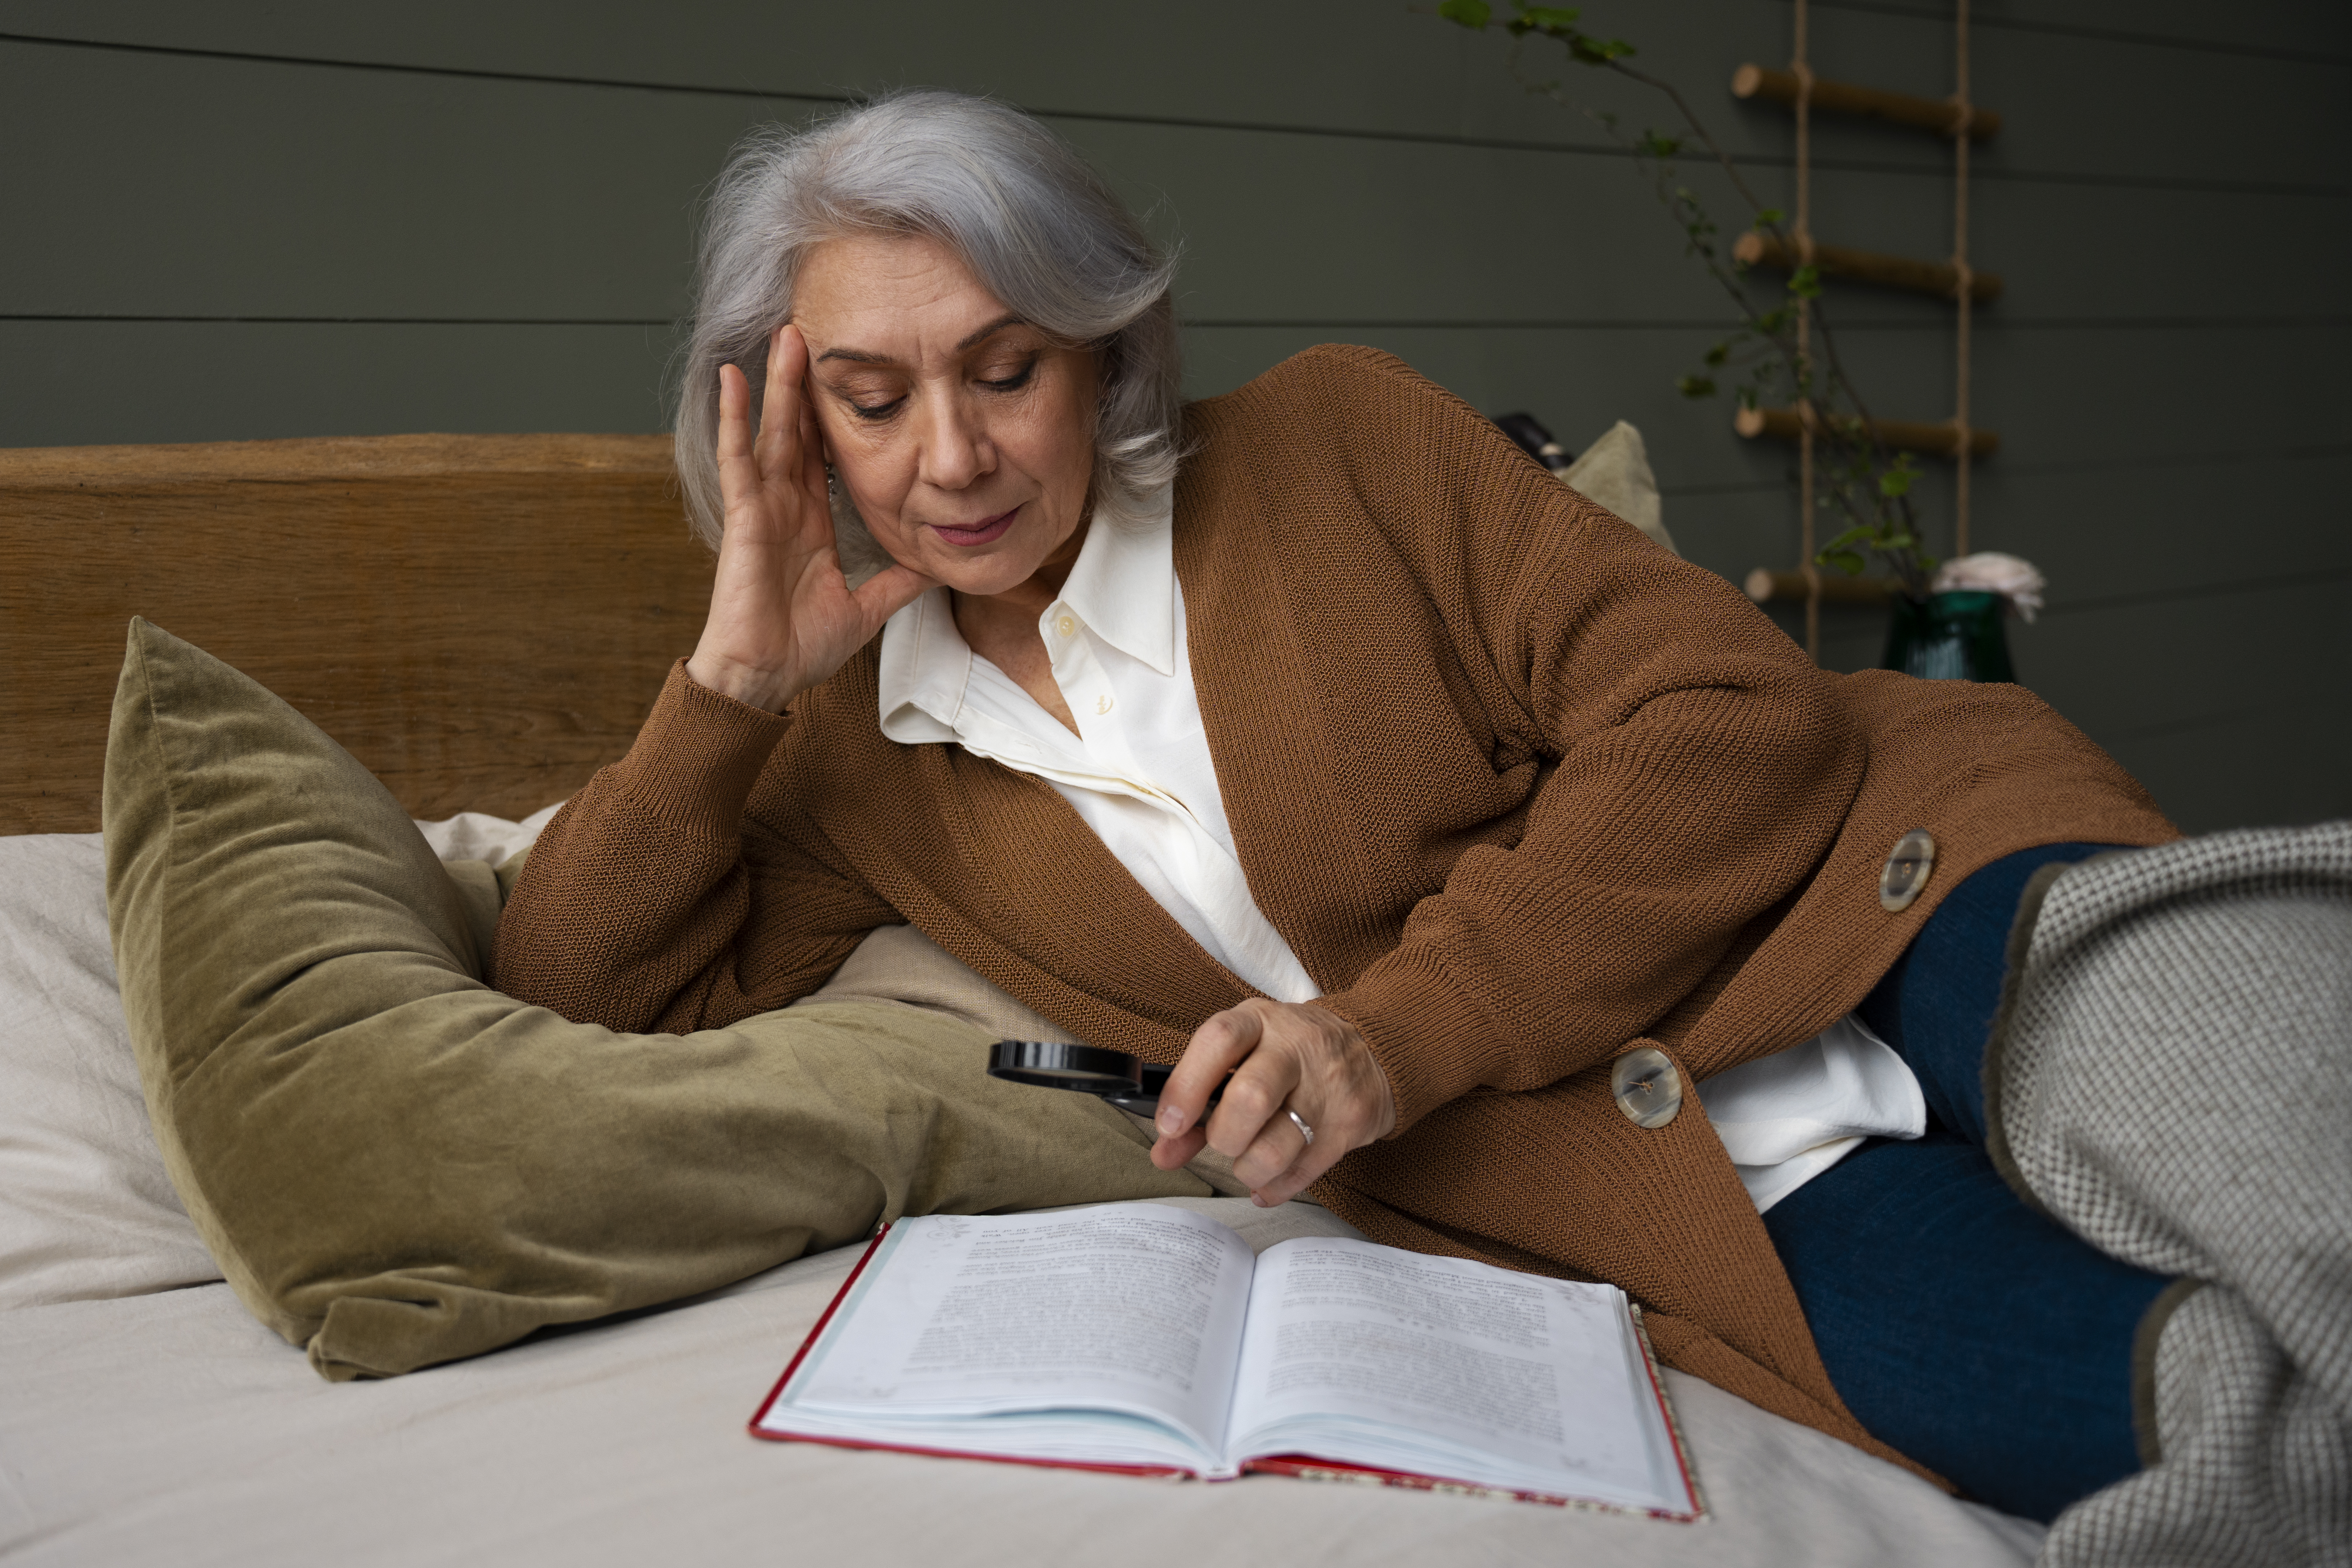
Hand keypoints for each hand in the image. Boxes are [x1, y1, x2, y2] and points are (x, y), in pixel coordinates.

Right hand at [686, 324, 933, 711]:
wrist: (766, 677)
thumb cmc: (801, 648)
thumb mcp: (867, 608)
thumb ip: (897, 584)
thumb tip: (937, 568)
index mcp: (811, 523)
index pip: (825, 458)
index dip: (834, 418)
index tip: (850, 378)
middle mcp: (786, 507)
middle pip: (798, 432)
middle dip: (805, 384)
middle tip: (814, 333)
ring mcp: (762, 508)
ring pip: (772, 433)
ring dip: (777, 385)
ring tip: (784, 337)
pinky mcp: (744, 517)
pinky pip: (738, 459)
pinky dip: (734, 418)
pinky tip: (733, 378)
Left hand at [1149, 999, 1395, 1206]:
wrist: (1374, 1047)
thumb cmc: (1291, 1051)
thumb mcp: (1245, 1052)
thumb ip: (1200, 1099)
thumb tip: (1163, 1152)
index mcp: (1260, 1021)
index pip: (1219, 1040)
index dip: (1187, 1087)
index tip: (1170, 1125)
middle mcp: (1296, 1049)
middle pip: (1250, 1099)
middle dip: (1223, 1136)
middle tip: (1223, 1141)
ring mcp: (1326, 1088)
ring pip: (1274, 1149)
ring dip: (1248, 1169)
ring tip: (1249, 1162)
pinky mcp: (1349, 1126)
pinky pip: (1300, 1174)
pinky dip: (1273, 1188)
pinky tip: (1267, 1180)